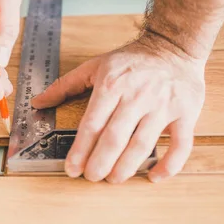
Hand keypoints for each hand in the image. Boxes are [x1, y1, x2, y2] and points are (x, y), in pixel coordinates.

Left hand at [31, 34, 205, 183]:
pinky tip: (154, 177)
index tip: (72, 168)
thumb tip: (37, 102)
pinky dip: (169, 165)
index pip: (92, 124)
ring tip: (113, 179)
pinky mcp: (186, 113)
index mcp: (112, 85)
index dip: (80, 150)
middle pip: (115, 138)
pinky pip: (181, 145)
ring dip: (126, 167)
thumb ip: (65, 85)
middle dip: (100, 163)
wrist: (174, 45)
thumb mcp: (96, 66)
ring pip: (143, 144)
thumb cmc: (132, 60)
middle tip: (91, 177)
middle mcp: (137, 96)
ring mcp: (163, 105)